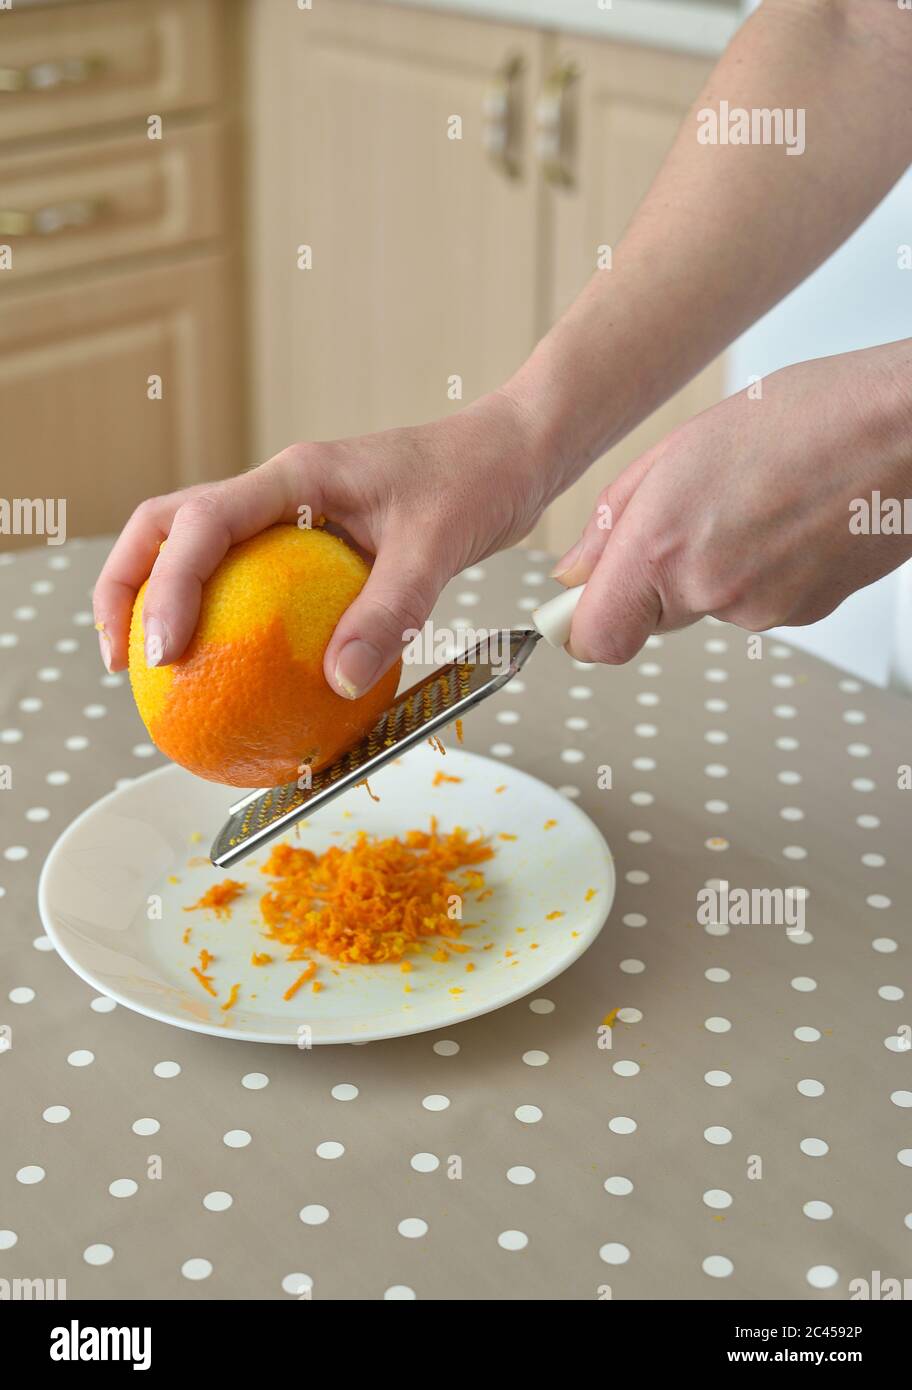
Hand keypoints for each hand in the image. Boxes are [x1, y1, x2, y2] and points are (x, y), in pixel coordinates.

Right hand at [93, 389, 548, 695]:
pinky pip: (250, 579)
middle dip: (127, 587)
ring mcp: (291, 514)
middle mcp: (280, 489)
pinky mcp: (311, 541)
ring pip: (198, 550)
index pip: (202, 521)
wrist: (512, 453)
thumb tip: (335, 685)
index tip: (163, 653)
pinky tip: (241, 675)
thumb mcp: (439, 547)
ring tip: (159, 670)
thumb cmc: (480, 481)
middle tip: (123, 662)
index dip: (167, 586)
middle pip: (168, 526)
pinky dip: (227, 618)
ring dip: (164, 600)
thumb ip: (389, 610)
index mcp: (297, 476)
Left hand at [552, 344, 911, 663]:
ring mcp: (762, 610)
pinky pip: (756, 603)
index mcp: (665, 546)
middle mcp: (711, 591)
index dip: (582, 625)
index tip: (578, 604)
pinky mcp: (803, 615)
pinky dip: (760, 570)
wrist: (907, 431)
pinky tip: (784, 520)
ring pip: (707, 606)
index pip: (595, 639)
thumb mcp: (680, 448)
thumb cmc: (807, 417)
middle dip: (655, 578)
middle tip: (690, 515)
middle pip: (651, 619)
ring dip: (713, 568)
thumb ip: (612, 520)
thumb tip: (575, 570)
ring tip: (751, 503)